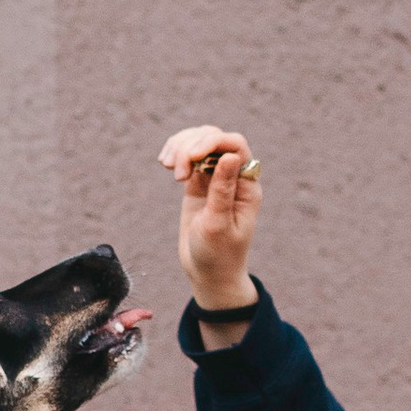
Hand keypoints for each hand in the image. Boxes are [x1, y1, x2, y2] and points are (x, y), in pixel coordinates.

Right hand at [158, 124, 262, 319]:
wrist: (208, 273)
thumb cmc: (217, 254)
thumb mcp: (218, 225)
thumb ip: (222, 190)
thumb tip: (230, 156)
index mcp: (246, 186)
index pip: (235, 145)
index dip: (212, 141)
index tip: (191, 155)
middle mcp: (233, 176)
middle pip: (214, 138)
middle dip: (191, 146)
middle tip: (177, 175)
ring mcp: (214, 176)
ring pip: (198, 141)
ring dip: (179, 147)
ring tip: (167, 168)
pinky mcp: (197, 181)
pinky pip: (187, 155)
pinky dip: (174, 153)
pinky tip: (164, 163)